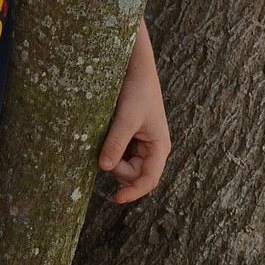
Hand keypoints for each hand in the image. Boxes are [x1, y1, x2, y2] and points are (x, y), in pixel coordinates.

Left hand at [98, 19, 170, 203]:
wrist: (133, 65)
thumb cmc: (136, 90)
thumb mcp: (125, 117)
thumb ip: (116, 142)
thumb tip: (104, 168)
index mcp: (159, 147)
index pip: (148, 179)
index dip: (134, 192)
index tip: (116, 199)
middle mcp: (152, 148)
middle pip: (132, 174)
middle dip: (117, 166)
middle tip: (105, 146)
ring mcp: (140, 143)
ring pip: (122, 163)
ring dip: (112, 155)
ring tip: (107, 132)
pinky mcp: (128, 135)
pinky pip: (117, 151)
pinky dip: (109, 147)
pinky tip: (104, 132)